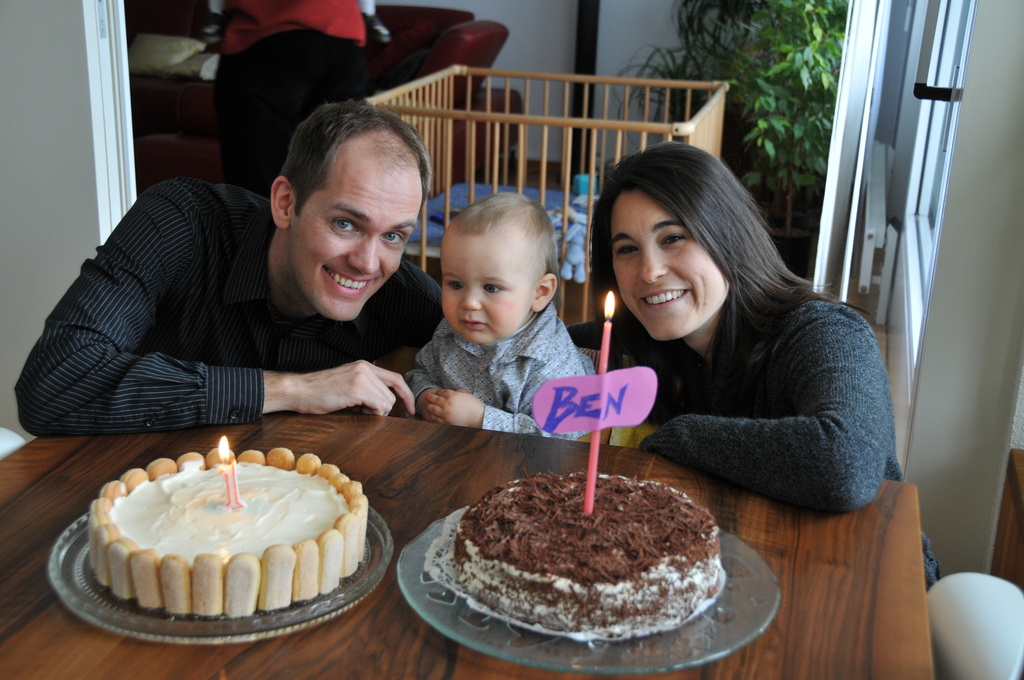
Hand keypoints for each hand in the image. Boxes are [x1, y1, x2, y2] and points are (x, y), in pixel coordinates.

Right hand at [263, 360, 415, 416]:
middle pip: (392, 394)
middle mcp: (366, 368)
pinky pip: (380, 406)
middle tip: (364, 411)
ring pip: (387, 402)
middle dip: (383, 408)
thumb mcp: (347, 383)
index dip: (406, 395)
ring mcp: (361, 377)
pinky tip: (356, 410)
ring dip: (375, 411)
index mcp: (364, 365)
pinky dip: (373, 413)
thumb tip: (384, 404)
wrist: (299, 390)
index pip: (396, 378)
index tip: (410, 410)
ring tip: (355, 409)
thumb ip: (366, 387)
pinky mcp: (356, 389)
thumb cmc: (319, 391)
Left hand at [420, 388, 484, 427]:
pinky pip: (436, 419)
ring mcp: (445, 414)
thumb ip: (459, 391)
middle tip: (426, 396)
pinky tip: (431, 415)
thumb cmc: (474, 405)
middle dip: (429, 397)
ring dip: (429, 406)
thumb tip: (454, 392)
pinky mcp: (446, 422)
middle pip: (434, 399)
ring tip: (427, 405)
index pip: (441, 392)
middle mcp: (447, 404)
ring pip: (433, 409)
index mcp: (453, 396)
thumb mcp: (467, 394)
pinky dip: (432, 416)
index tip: (436, 392)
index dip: (438, 392)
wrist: (478, 418)